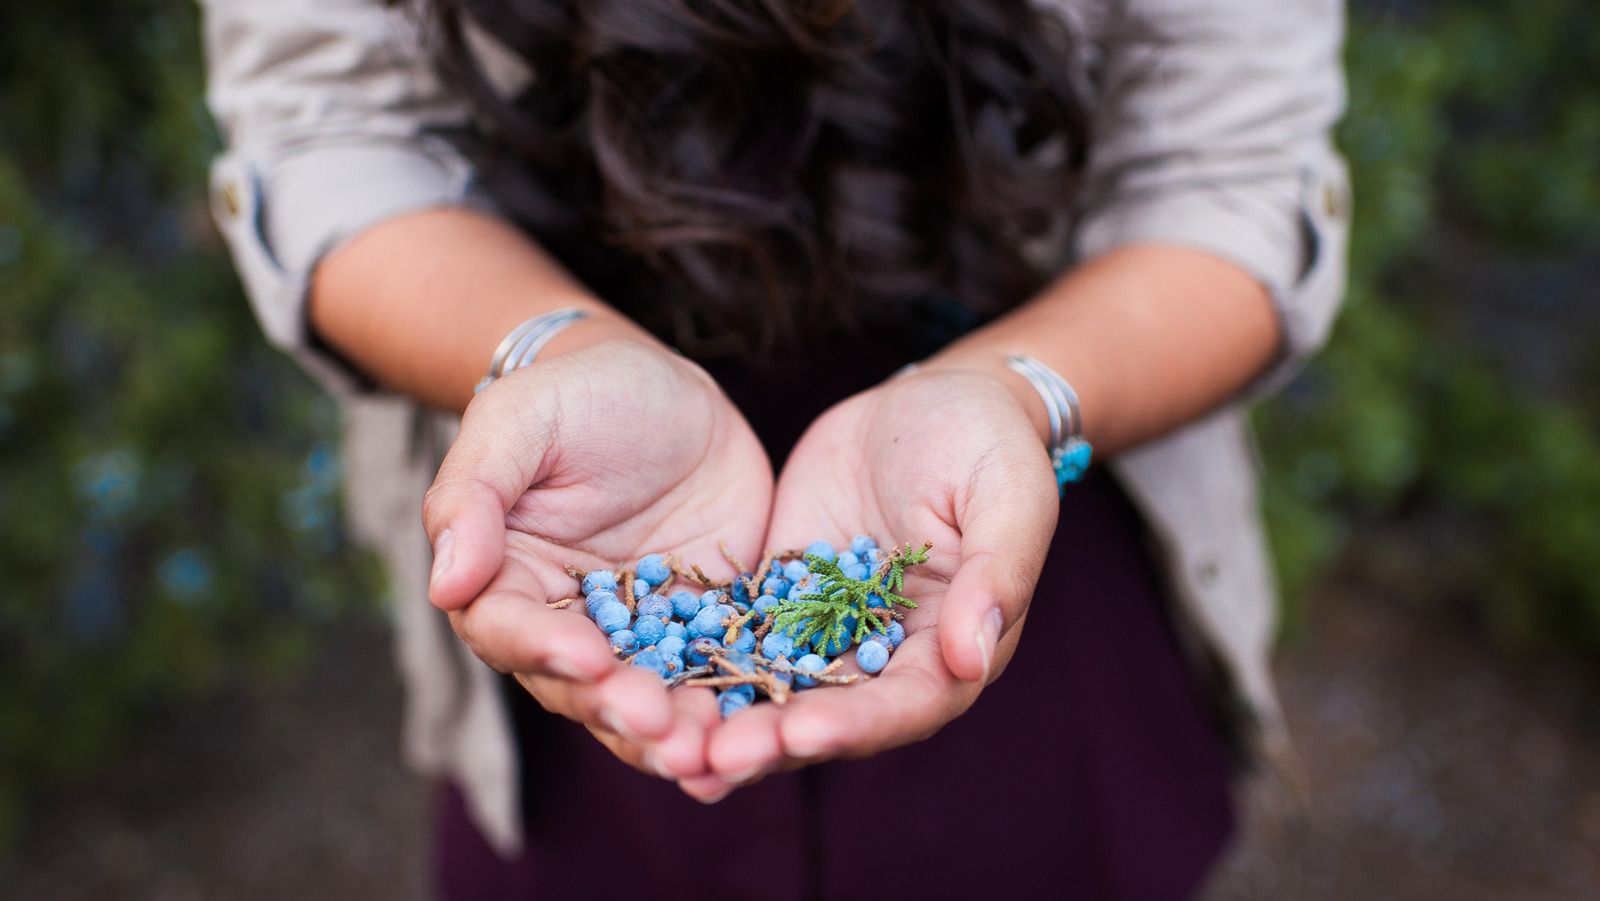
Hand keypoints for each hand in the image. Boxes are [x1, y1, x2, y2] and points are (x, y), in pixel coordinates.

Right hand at [422, 339, 772, 784]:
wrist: (670, 388)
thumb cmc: (577, 392)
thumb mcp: (519, 419)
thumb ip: (474, 493)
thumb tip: (445, 582)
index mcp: (507, 581)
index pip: (510, 629)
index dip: (544, 648)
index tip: (586, 658)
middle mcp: (568, 622)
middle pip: (580, 685)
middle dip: (618, 709)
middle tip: (659, 725)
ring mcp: (639, 634)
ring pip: (647, 697)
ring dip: (673, 732)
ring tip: (707, 752)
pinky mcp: (703, 629)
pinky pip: (714, 677)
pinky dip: (731, 710)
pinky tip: (755, 734)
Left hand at [701, 366, 1060, 786]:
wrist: (935, 400)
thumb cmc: (988, 443)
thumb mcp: (1008, 494)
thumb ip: (997, 573)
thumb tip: (973, 658)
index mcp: (951, 649)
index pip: (905, 704)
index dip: (855, 724)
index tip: (802, 733)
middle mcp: (885, 657)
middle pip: (829, 715)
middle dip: (773, 741)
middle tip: (715, 760)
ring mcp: (825, 630)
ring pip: (773, 690)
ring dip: (726, 722)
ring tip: (670, 753)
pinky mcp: (780, 596)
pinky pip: (734, 636)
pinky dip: (696, 665)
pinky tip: (645, 684)